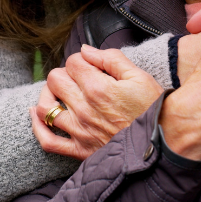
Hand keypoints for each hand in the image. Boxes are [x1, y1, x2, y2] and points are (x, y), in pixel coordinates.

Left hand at [30, 46, 163, 160]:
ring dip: (47, 95)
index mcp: (98, 88)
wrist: (164, 145)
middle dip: (64, 74)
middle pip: (55, 80)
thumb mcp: (139, 76)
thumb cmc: (153, 109)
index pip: (72, 62)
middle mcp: (84, 109)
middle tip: (77, 78)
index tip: (90, 66)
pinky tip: (37, 115)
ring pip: (45, 107)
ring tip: (57, 92)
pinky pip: (48, 141)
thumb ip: (111, 58)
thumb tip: (85, 51)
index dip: (80, 60)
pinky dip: (38, 127)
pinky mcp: (80, 150)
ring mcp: (79, 131)